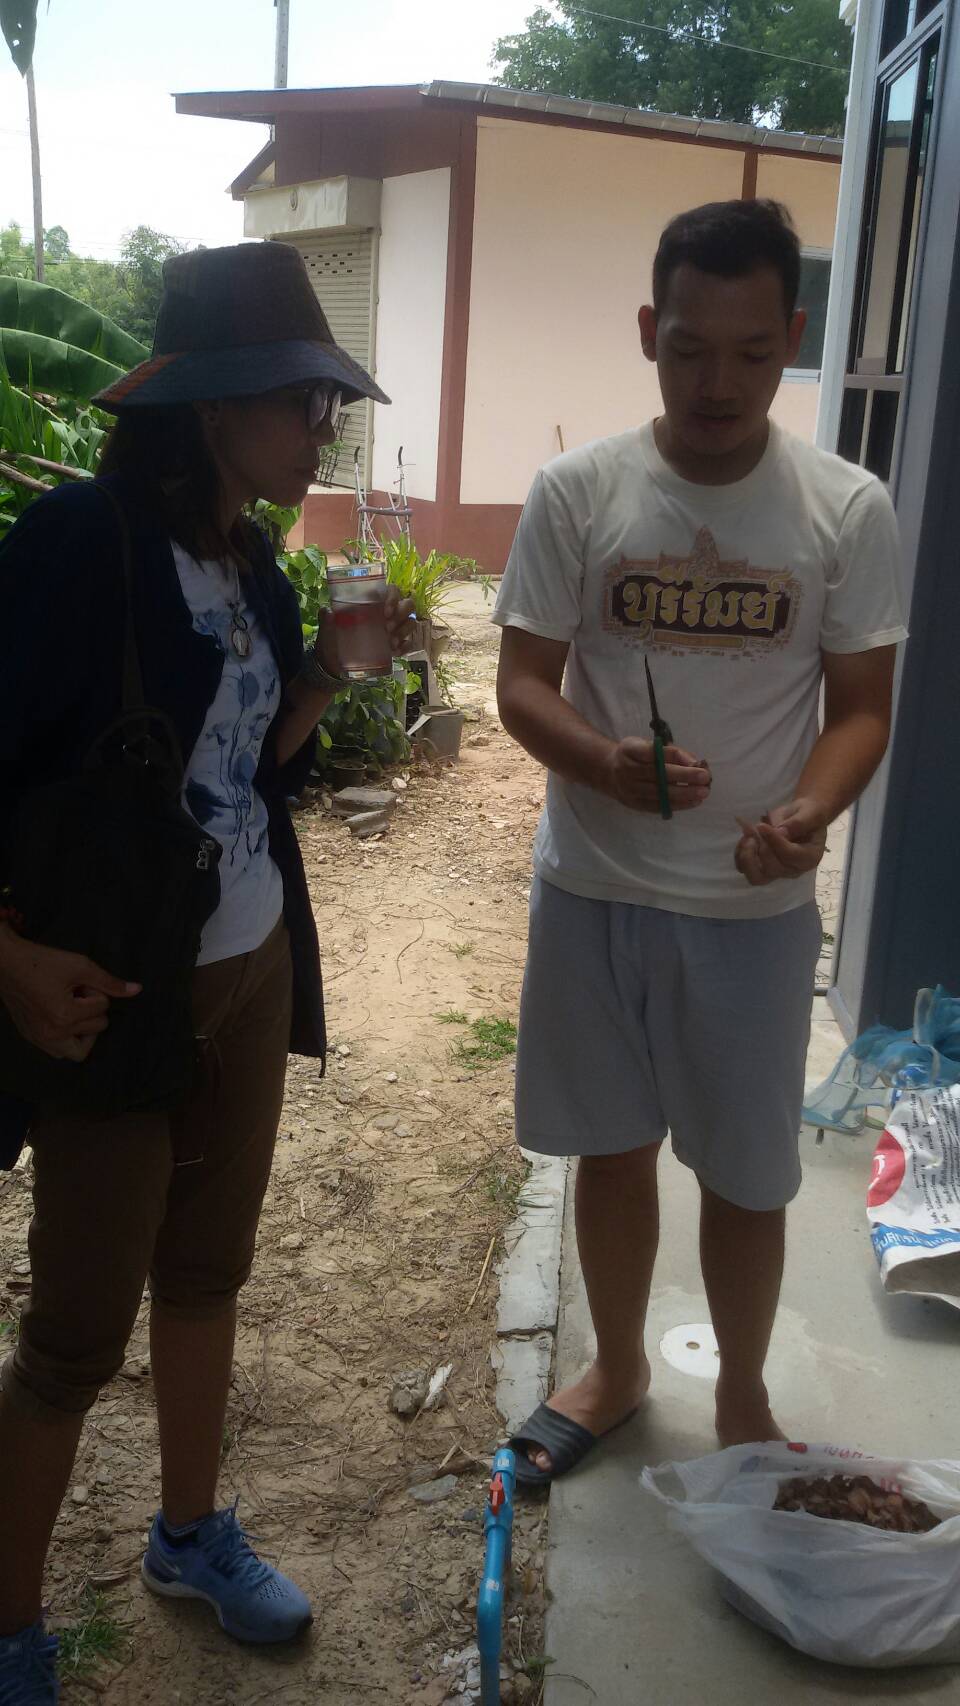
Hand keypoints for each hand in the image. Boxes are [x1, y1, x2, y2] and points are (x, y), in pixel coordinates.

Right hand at [0, 936, 139, 1061]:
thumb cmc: (41, 962)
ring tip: (74, 1010)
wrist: (6, 963)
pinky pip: (57, 1051)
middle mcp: (52, 1034)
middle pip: (96, 1030)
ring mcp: (40, 1039)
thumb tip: (137, 990)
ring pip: (77, 1052)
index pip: (102, 1009)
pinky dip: (66, 1039)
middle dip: (92, 1010)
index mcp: (64, 1016)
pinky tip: (62, 1017)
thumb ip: (109, 982)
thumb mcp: (80, 966)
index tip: (78, 982)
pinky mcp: (31, 1038)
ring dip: (83, 1032)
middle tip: (76, 993)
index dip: (95, 991)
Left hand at [315, 588, 416, 675]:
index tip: (385, 611)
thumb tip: (328, 612)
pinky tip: (395, 652)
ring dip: (404, 631)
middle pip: (407, 605)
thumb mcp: (327, 627)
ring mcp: (392, 629)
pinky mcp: (394, 646)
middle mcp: (387, 613)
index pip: (392, 590)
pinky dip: (405, 647)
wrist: (332, 664)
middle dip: (401, 615)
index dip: (394, 597)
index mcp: (373, 602)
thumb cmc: (332, 639)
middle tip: (388, 627)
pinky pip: (408, 644)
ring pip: (410, 623)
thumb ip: (326, 618)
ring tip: (390, 642)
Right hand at [603, 739, 711, 813]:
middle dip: (684, 776)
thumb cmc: (635, 756)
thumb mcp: (646, 744)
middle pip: (657, 774)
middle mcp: (627, 770)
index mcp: (630, 750)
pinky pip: (657, 806)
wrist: (608, 772)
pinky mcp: (634, 803)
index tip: (696, 761)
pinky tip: (693, 802)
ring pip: (659, 793)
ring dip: (684, 793)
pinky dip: (677, 805)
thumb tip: (695, 762)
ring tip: (703, 792)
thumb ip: (670, 751)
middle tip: (705, 778)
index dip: (675, 756)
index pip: (653, 752)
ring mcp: (629, 789)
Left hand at [734, 798, 828, 885]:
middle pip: (773, 868)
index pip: (790, 856)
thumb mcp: (810, 812)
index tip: (761, 826)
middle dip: (761, 847)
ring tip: (748, 836)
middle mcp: (793, 869)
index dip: (774, 841)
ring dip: (747, 856)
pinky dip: (739, 855)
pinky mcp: (762, 868)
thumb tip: (781, 832)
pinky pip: (744, 869)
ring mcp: (777, 872)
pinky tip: (745, 839)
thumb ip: (798, 823)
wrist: (800, 817)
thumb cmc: (808, 814)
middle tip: (756, 826)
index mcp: (810, 857)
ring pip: (756, 877)